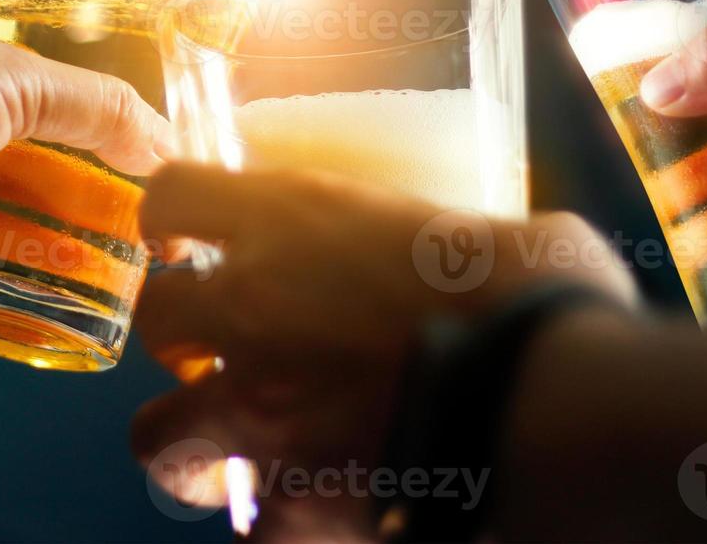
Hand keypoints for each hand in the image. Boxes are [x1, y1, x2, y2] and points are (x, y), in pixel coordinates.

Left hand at [128, 164, 635, 540]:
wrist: (553, 410)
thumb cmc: (543, 299)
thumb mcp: (509, 231)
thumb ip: (469, 237)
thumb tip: (509, 252)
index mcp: (294, 222)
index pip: (173, 195)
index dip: (171, 216)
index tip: (185, 237)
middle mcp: (253, 309)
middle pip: (153, 319)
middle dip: (181, 335)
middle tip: (225, 347)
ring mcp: (259, 412)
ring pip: (158, 436)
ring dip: (193, 440)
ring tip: (240, 446)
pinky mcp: (291, 504)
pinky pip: (252, 523)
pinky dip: (278, 520)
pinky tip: (317, 508)